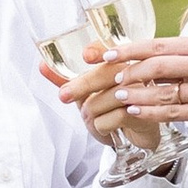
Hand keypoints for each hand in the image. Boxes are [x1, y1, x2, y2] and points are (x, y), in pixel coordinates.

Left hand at [41, 41, 162, 149]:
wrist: (133, 138)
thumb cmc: (111, 111)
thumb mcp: (87, 94)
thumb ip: (67, 80)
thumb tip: (42, 65)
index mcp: (120, 64)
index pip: (111, 50)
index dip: (98, 50)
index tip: (85, 56)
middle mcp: (134, 74)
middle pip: (106, 74)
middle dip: (82, 85)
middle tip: (64, 96)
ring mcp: (142, 93)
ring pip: (107, 98)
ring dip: (91, 115)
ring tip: (95, 120)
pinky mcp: (145, 114)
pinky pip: (114, 118)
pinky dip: (103, 127)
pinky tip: (108, 128)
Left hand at [103, 34, 187, 136]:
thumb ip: (180, 55)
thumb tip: (139, 55)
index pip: (159, 45)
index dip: (130, 50)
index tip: (108, 54)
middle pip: (159, 66)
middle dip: (131, 73)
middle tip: (113, 78)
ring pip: (164, 92)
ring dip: (137, 95)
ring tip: (119, 96)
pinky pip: (173, 112)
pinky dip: (151, 112)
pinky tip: (136, 111)